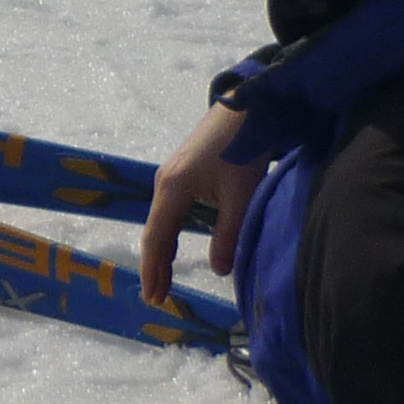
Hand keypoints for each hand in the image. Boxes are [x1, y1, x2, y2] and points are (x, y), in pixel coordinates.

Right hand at [140, 98, 259, 302]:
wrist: (249, 106)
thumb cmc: (244, 149)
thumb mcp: (241, 196)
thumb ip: (229, 235)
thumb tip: (220, 270)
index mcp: (173, 189)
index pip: (158, 239)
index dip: (155, 270)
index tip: (155, 297)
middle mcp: (165, 183)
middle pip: (155, 232)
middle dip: (155, 266)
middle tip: (156, 297)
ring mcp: (172, 175)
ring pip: (163, 221)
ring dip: (162, 251)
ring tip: (164, 279)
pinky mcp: (184, 170)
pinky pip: (171, 210)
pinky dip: (171, 233)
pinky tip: (175, 244)